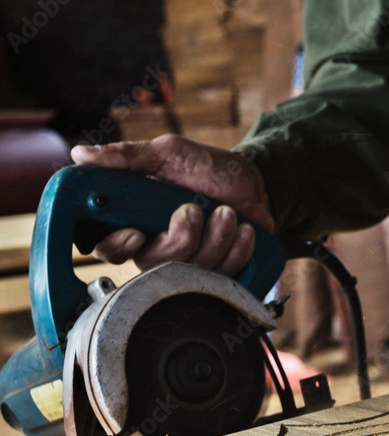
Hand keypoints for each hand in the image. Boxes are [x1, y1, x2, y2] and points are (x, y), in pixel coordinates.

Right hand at [70, 134, 274, 274]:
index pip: (109, 248)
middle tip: (194, 210)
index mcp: (136, 221)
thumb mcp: (170, 154)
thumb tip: (80, 154)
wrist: (256, 184)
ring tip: (228, 212)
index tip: (137, 232)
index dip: (118, 246)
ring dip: (216, 237)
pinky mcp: (220, 274)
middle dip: (180, 238)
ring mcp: (190, 266)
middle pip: (154, 263)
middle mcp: (158, 248)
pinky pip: (225, 276)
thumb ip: (129, 156)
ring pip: (192, 269)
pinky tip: (245, 230)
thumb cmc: (208, 169)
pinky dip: (238, 250)